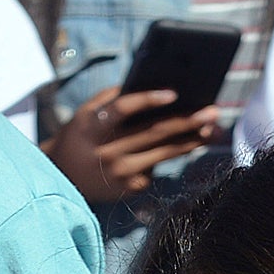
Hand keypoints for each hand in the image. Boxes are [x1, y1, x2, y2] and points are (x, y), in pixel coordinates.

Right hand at [44, 88, 222, 207]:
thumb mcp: (87, 112)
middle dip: (187, 120)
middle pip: (154, 133)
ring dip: (190, 140)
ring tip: (210, 128)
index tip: (173, 93)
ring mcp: (118, 173)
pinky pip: (156, 168)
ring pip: (163, 153)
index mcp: (93, 126)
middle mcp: (106, 151)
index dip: (148, 100)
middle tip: (211, 111)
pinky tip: (182, 145)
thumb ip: (114, 98)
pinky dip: (170, 154)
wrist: (61, 177)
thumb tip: (154, 85)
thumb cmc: (81, 135)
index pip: (122, 109)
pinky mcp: (128, 189)